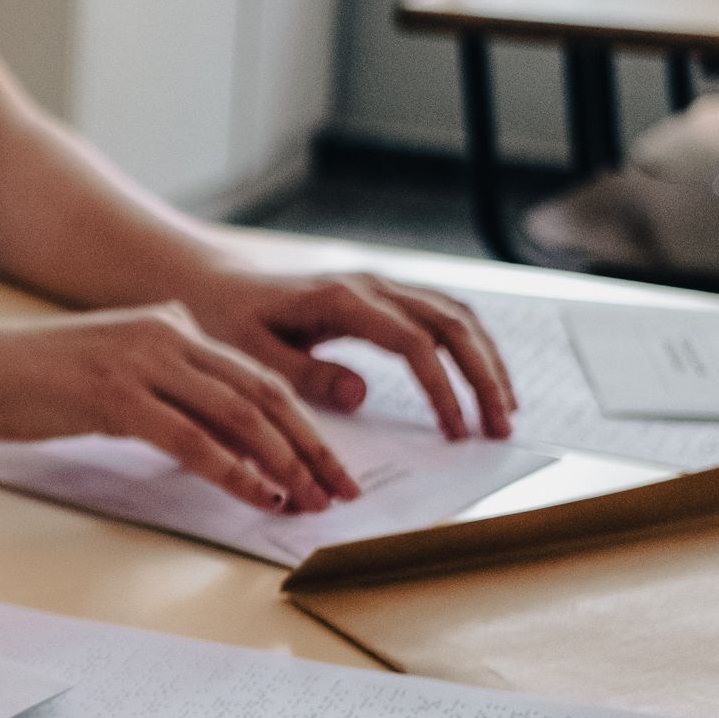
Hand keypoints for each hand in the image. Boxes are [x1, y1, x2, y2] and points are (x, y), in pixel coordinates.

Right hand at [0, 302, 361, 512]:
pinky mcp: (115, 395)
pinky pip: (189, 438)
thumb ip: (160, 385)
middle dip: (310, 448)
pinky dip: (229, 470)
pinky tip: (255, 494)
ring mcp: (142, 362)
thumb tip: (202, 422)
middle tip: (339, 491)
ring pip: (236, 416)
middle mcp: (167, 334)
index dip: (302, 426)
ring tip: (306, 502)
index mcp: (171, 325)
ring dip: (280, 464)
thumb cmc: (29, 380)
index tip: (328, 467)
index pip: (256, 378)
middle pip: (262, 395)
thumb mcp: (110, 372)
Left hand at [180, 270, 518, 441]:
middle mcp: (372, 286)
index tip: (456, 432)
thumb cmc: (226, 322)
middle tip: (501, 428)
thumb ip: (303, 375)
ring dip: (487, 362)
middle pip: (452, 325)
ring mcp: (382, 287)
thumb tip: (362, 396)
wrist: (213, 285)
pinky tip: (481, 379)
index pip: (413, 343)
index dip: (442, 389)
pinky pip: (442, 315)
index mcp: (342, 300)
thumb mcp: (250, 355)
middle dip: (484, 377)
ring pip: (457, 316)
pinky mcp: (384, 296)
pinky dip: (470, 346)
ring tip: (505, 410)